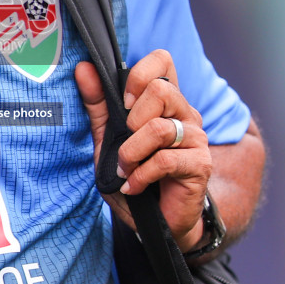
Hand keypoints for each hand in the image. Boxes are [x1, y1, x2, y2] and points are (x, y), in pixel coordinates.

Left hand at [75, 49, 211, 250]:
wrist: (157, 222)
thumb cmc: (135, 176)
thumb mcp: (109, 139)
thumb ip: (98, 105)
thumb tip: (83, 69)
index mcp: (165, 101)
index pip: (163, 61)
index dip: (140, 73)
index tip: (125, 102)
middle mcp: (185, 114)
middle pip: (161, 90)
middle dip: (132, 120)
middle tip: (126, 142)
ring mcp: (196, 138)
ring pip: (159, 128)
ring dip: (131, 153)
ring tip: (126, 169)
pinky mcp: (200, 165)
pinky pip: (164, 161)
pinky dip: (140, 176)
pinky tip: (134, 186)